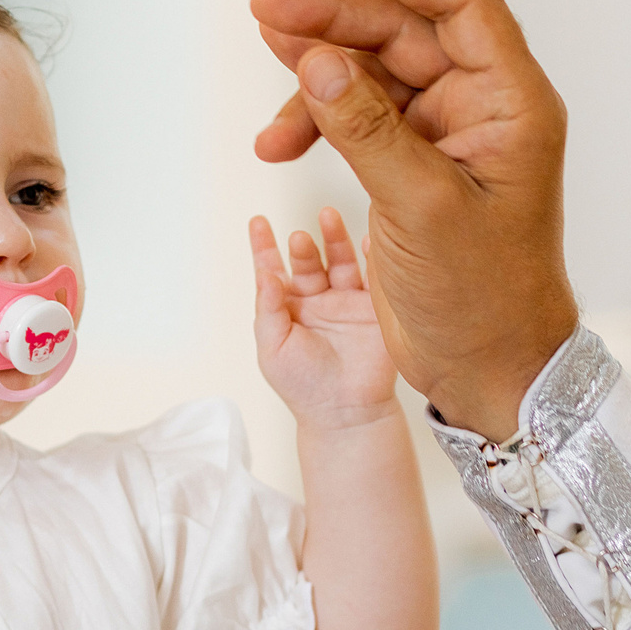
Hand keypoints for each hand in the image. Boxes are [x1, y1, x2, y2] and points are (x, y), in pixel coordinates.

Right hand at [249, 0, 577, 436]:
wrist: (489, 370)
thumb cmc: (482, 296)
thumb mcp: (421, 208)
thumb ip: (367, 128)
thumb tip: (317, 58)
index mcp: (511, 104)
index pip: (460, 4)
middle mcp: (483, 108)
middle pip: (403, 32)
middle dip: (334, 20)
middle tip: (266, 12)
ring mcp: (447, 135)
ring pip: (372, 72)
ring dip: (315, 71)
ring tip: (264, 67)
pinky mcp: (413, 166)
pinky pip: (359, 117)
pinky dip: (316, 120)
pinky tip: (276, 138)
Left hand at [251, 208, 398, 428]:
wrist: (345, 412)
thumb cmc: (302, 386)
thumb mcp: (273, 347)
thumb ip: (269, 309)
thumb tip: (264, 274)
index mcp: (288, 309)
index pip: (273, 270)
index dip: (264, 246)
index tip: (257, 222)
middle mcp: (316, 301)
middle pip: (307, 262)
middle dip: (302, 247)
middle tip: (299, 239)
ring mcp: (345, 303)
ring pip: (339, 262)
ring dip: (334, 239)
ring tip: (327, 217)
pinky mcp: (373, 309)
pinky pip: (373, 277)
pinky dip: (372, 256)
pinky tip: (368, 239)